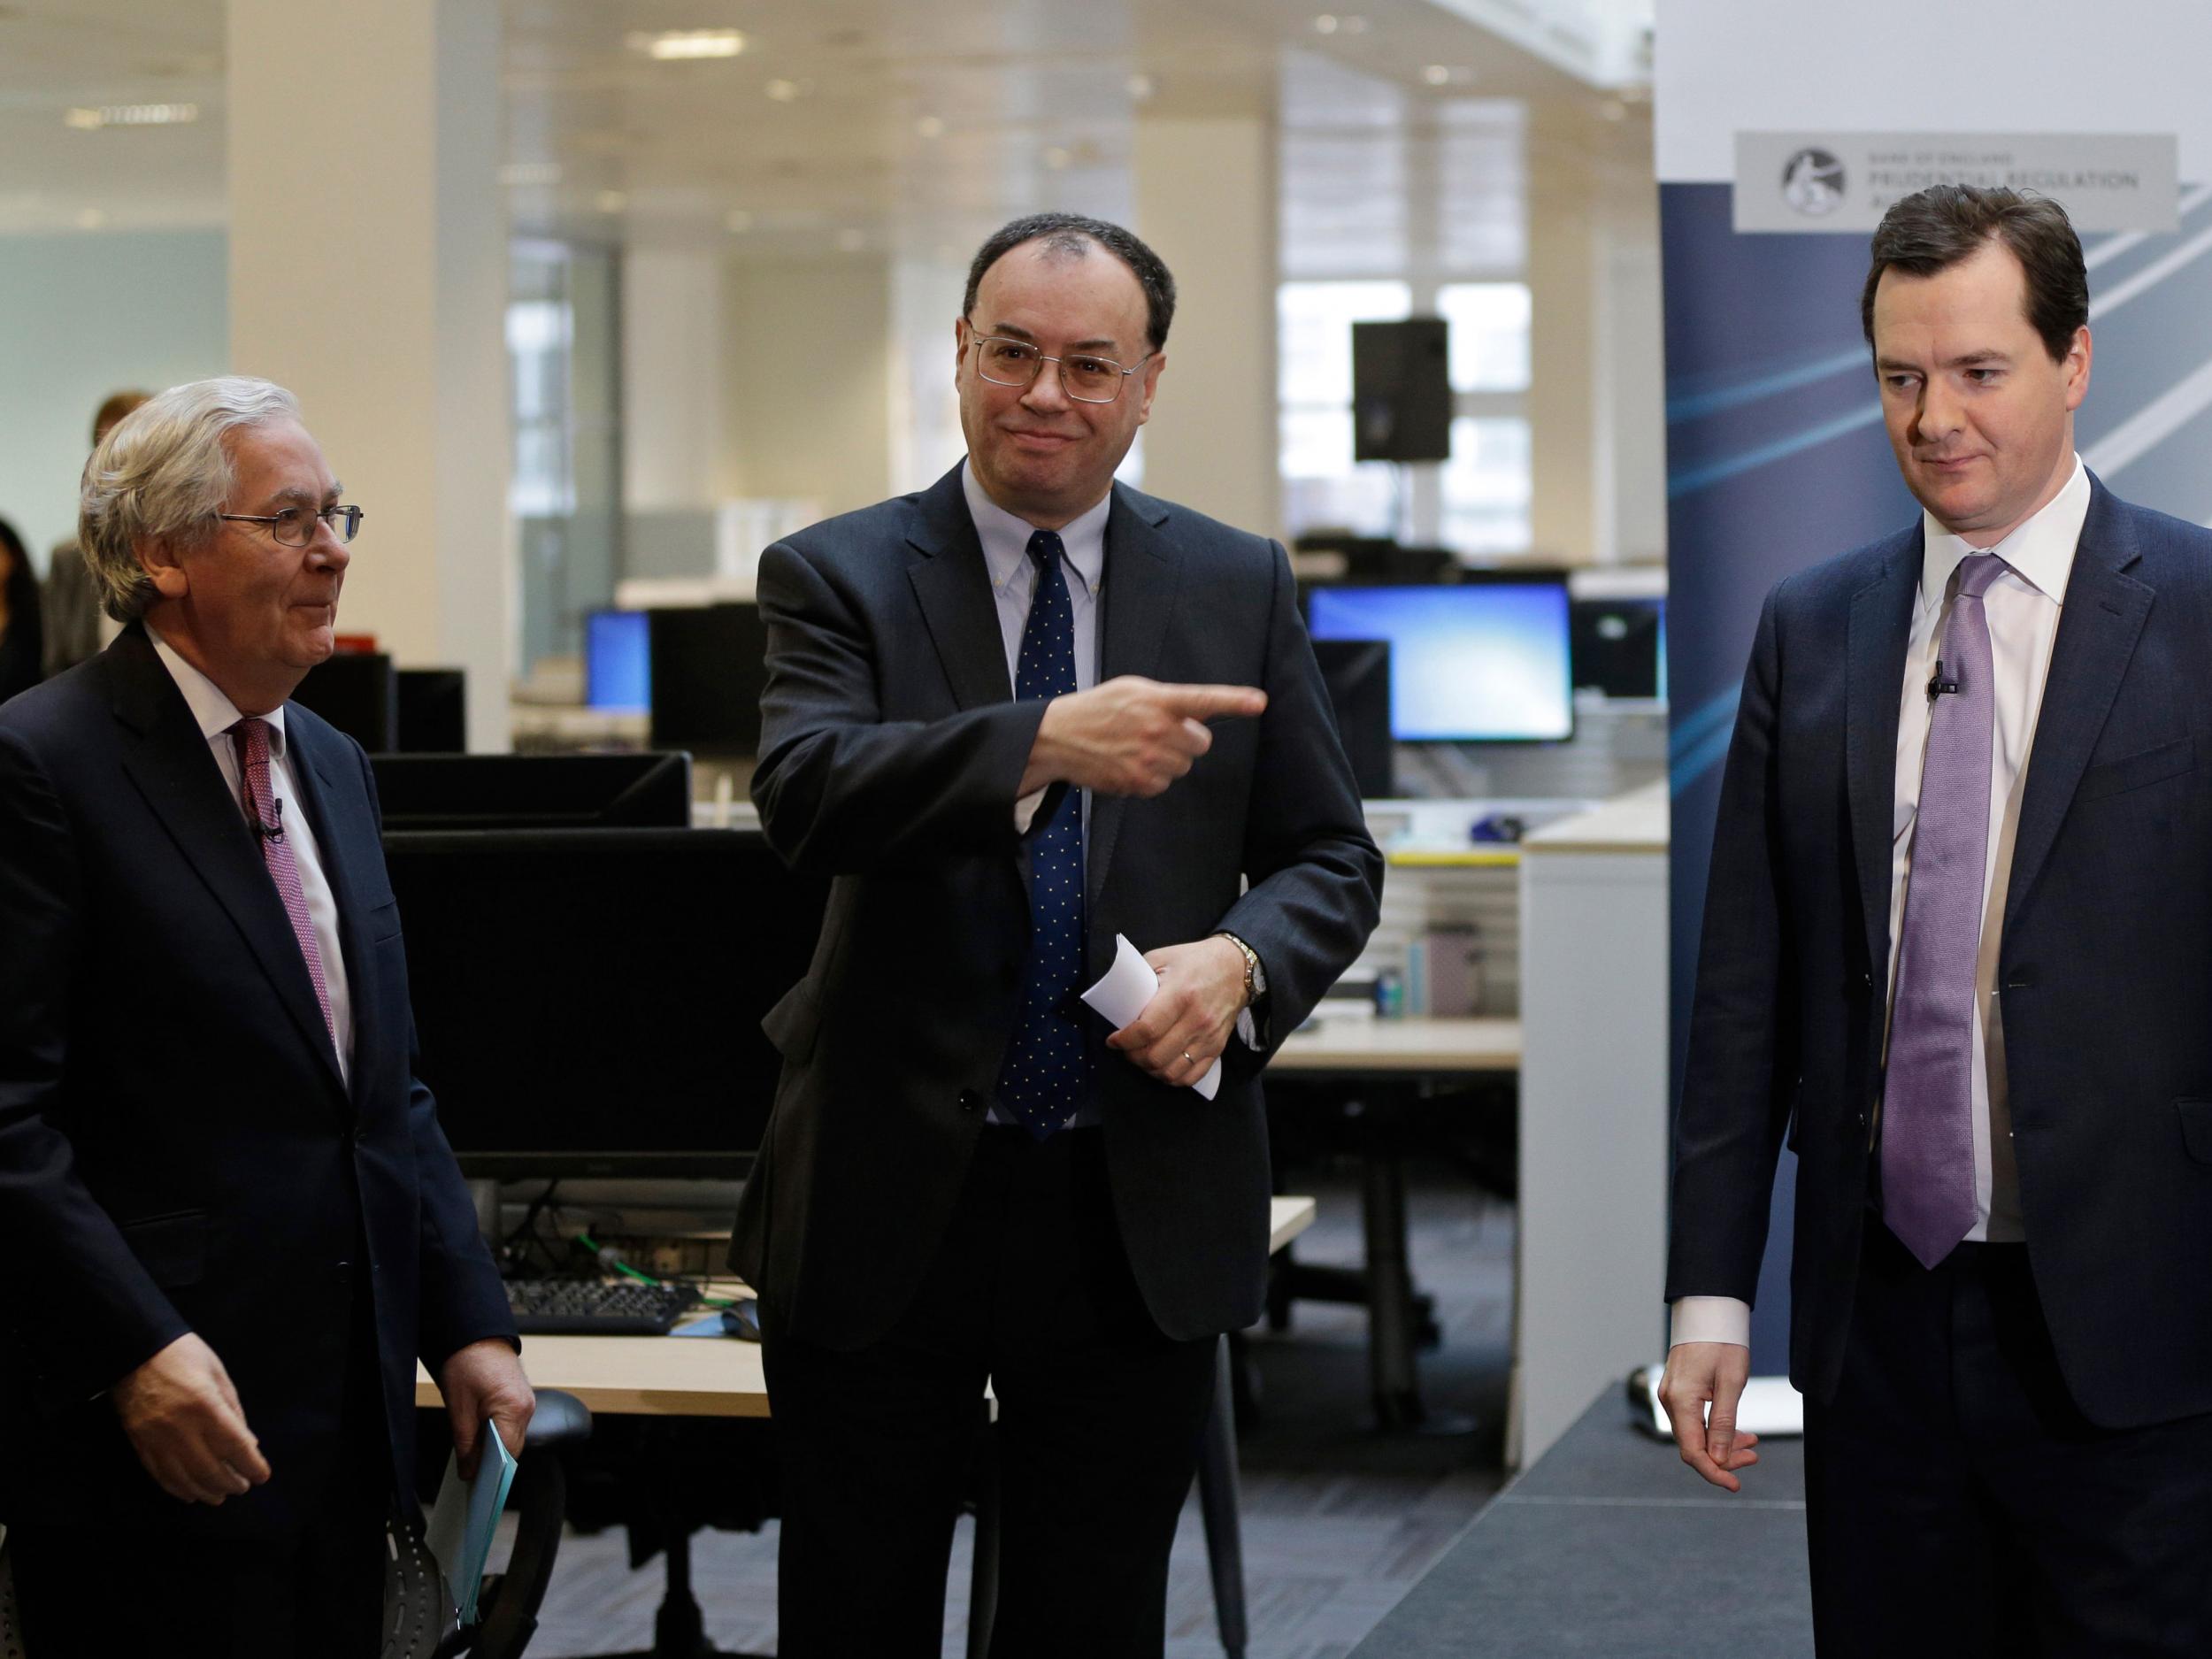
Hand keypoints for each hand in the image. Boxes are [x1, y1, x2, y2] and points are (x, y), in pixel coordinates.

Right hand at [111, 1333, 271, 1505]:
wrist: (134, 1350)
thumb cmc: (183, 1354)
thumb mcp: (218, 1374)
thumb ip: (234, 1410)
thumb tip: (249, 1443)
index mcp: (206, 1407)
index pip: (235, 1447)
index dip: (251, 1466)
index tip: (262, 1476)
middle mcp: (181, 1429)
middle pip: (210, 1470)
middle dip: (231, 1483)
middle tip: (243, 1486)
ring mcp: (157, 1440)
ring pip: (185, 1479)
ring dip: (206, 1491)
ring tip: (220, 1495)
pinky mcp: (140, 1444)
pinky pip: (160, 1475)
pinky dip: (178, 1488)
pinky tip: (190, 1493)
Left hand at [439, 1338, 534, 1479]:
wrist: (476, 1334)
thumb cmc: (467, 1363)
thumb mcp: (458, 1407)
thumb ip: (466, 1443)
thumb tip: (469, 1471)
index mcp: (514, 1408)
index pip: (508, 1454)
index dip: (492, 1474)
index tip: (476, 1488)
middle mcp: (527, 1406)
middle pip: (513, 1448)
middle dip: (493, 1464)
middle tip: (470, 1476)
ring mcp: (527, 1401)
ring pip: (513, 1437)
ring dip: (495, 1449)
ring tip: (472, 1458)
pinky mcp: (522, 1397)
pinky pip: (513, 1425)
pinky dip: (498, 1435)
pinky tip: (481, 1439)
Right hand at [1021, 676, 1266, 798]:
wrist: (1059, 737)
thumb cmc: (1098, 709)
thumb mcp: (1133, 690)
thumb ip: (1167, 699)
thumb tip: (1198, 712)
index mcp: (1158, 701)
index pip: (1203, 699)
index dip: (1234, 701)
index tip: (1259, 702)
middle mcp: (1157, 729)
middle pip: (1200, 743)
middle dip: (1185, 740)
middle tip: (1156, 733)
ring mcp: (1149, 759)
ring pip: (1183, 766)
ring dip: (1168, 760)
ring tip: (1136, 748)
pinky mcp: (1139, 782)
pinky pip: (1164, 784)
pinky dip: (1151, 778)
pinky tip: (1128, 764)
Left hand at [1105, 936, 1248, 1086]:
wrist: (1236, 967)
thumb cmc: (1195, 961)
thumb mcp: (1162, 957)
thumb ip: (1140, 978)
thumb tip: (1119, 1001)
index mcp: (1180, 995)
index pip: (1147, 1030)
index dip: (1124, 1040)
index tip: (1113, 1040)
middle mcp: (1196, 1019)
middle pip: (1156, 1056)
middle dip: (1133, 1057)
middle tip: (1126, 1048)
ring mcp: (1209, 1037)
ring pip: (1171, 1071)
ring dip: (1150, 1069)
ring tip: (1142, 1057)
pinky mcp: (1217, 1047)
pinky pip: (1191, 1077)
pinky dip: (1171, 1078)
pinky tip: (1162, 1067)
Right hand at [1659, 1340, 1758, 1491]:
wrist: (1708, 1312)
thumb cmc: (1722, 1342)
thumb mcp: (1731, 1383)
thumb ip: (1724, 1423)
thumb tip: (1719, 1458)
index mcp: (1681, 1400)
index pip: (1692, 1451)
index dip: (1714, 1472)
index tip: (1735, 1485)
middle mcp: (1671, 1400)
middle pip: (1693, 1445)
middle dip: (1724, 1458)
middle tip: (1754, 1458)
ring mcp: (1672, 1395)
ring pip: (1695, 1434)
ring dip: (1722, 1444)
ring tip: (1752, 1443)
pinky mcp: (1679, 1391)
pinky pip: (1694, 1420)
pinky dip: (1715, 1429)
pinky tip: (1736, 1431)